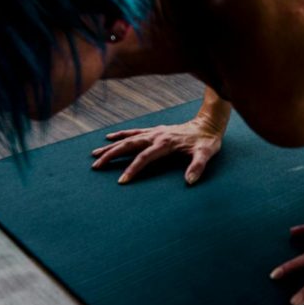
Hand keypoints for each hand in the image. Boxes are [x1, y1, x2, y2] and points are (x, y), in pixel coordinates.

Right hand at [90, 117, 222, 184]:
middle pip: (128, 146)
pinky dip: (120, 135)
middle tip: (96, 166)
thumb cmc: (207, 140)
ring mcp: (154, 132)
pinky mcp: (155, 130)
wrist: (208, 123)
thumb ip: (198, 166)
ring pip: (127, 139)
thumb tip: (189, 181)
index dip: (133, 169)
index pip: (144, 158)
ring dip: (111, 146)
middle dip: (111, 155)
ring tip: (94, 154)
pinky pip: (133, 132)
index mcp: (165, 143)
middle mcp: (156, 136)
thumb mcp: (206, 153)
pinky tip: (109, 138)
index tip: (121, 181)